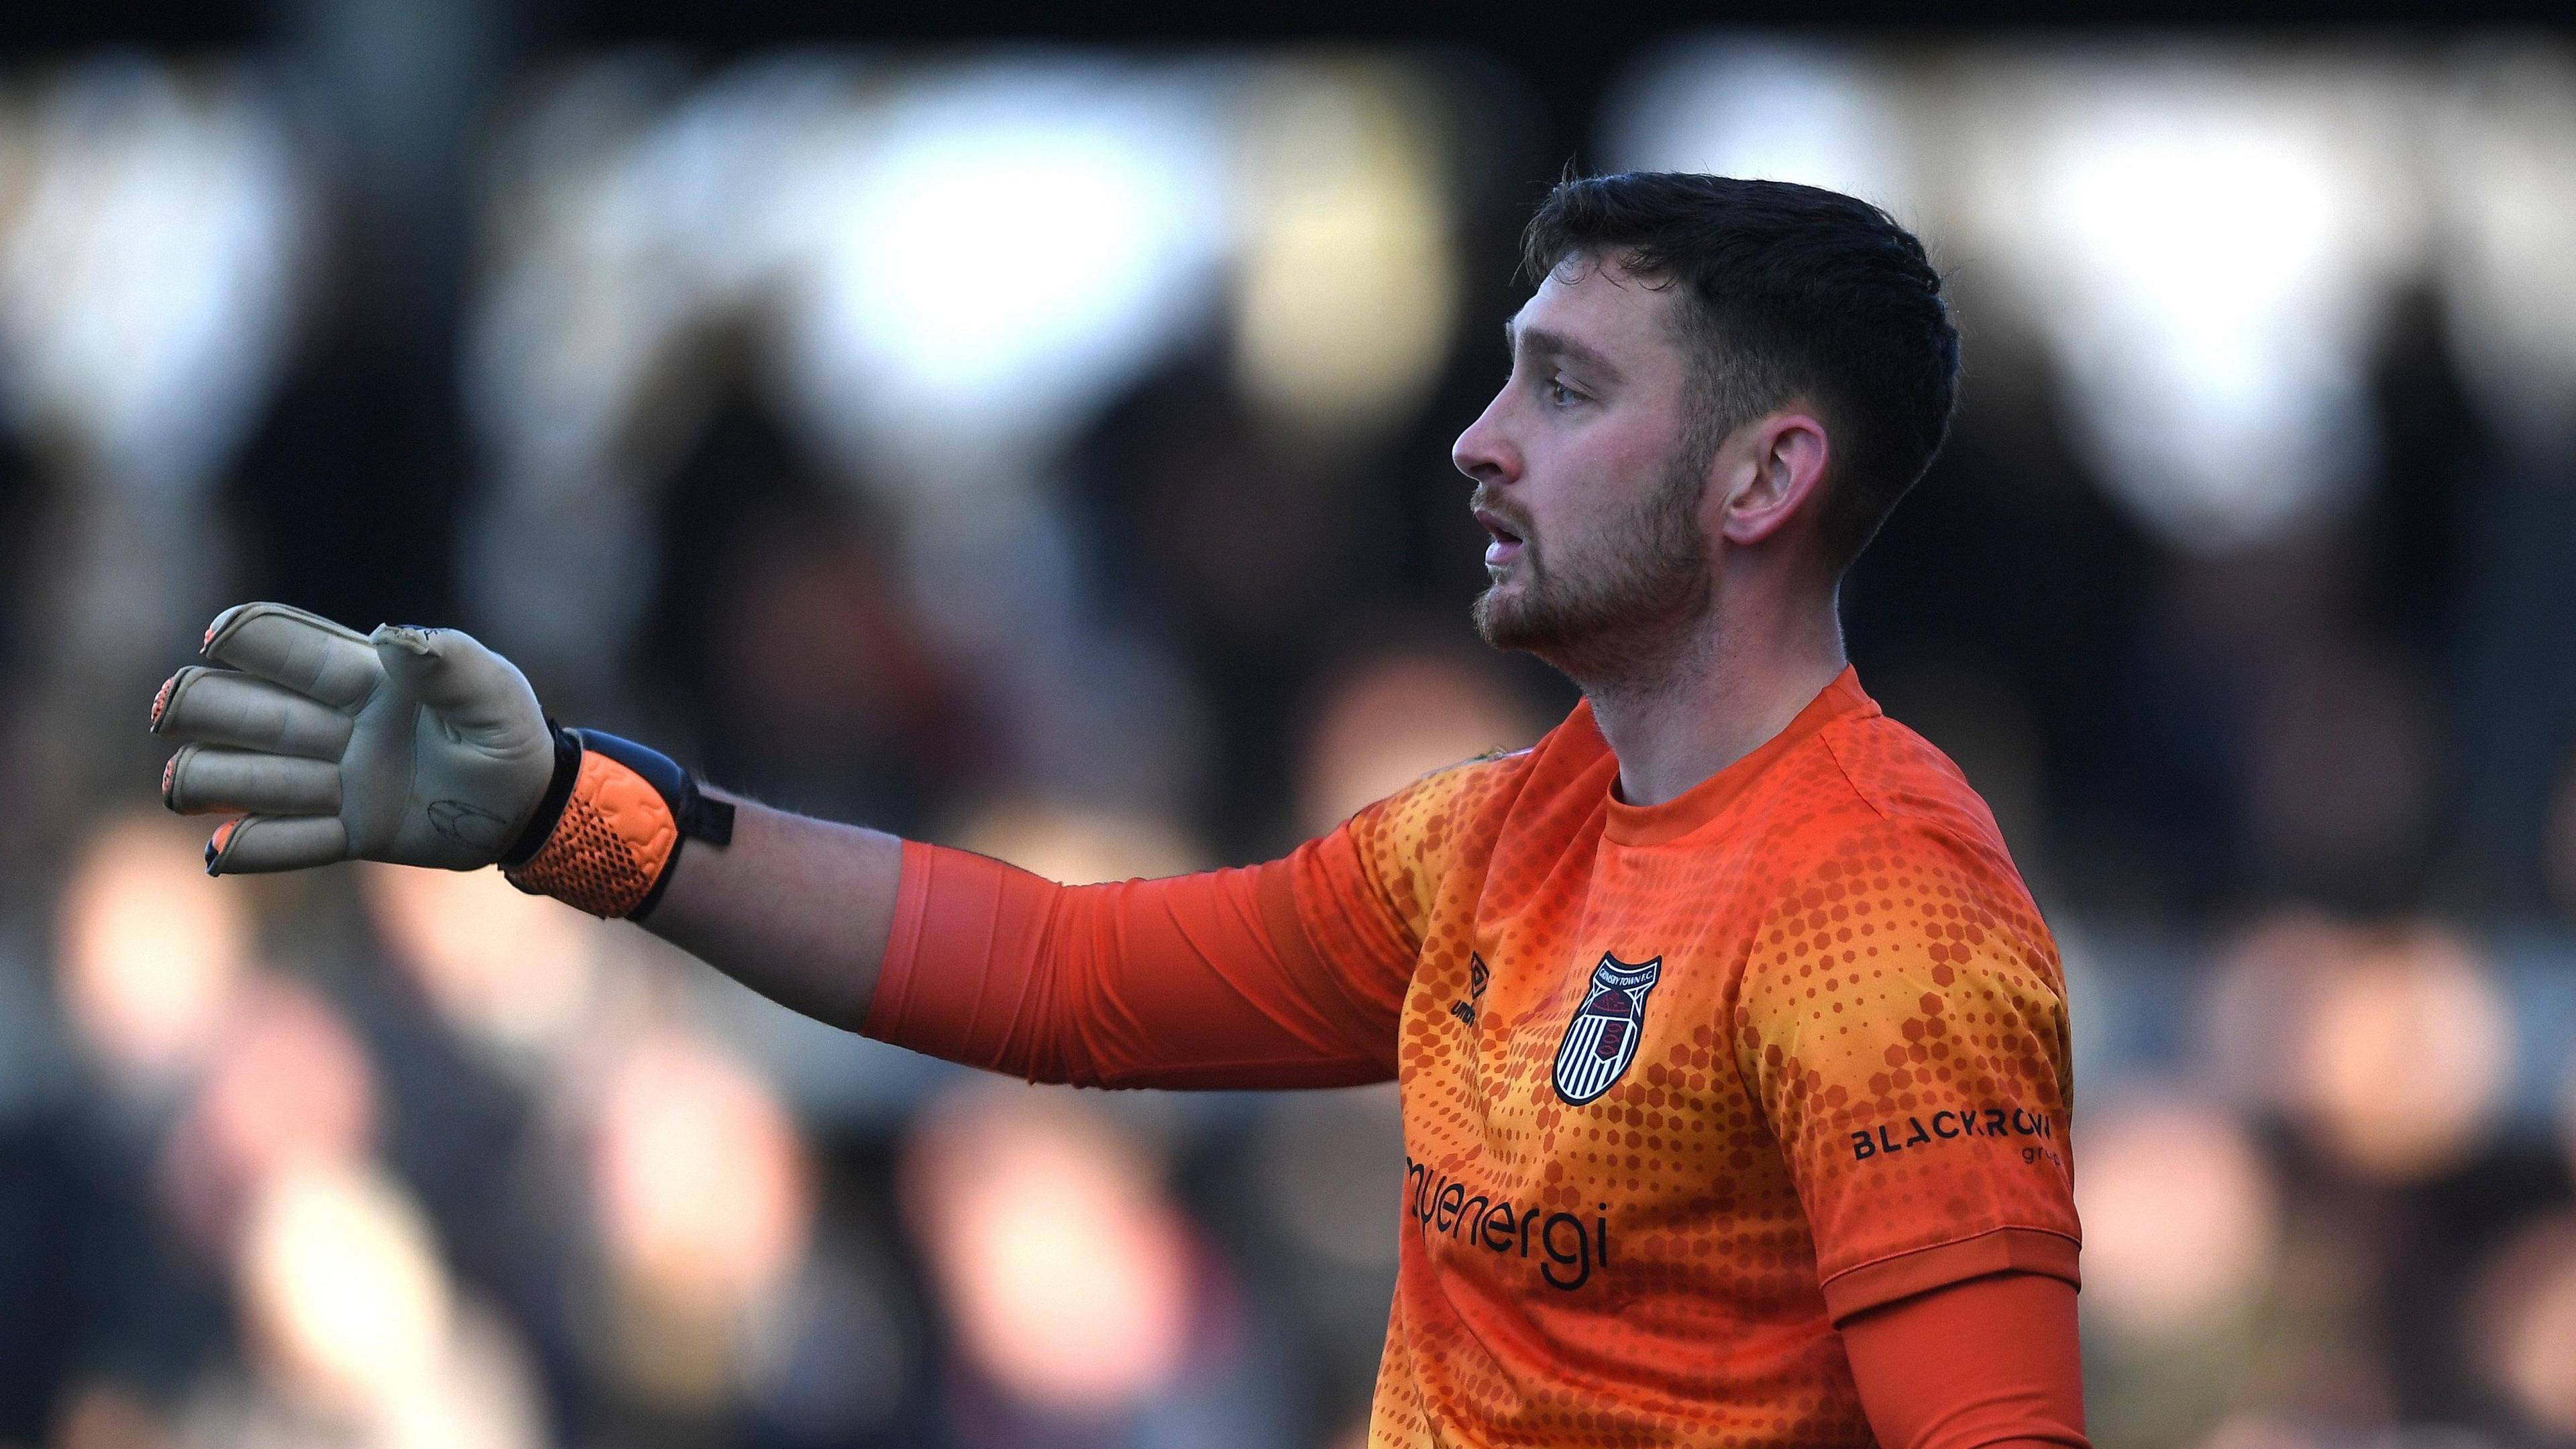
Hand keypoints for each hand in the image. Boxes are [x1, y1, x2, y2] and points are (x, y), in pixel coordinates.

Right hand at [152, 602, 556, 872]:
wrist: (531, 801)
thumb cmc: (508, 729)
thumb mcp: (492, 690)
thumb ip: (448, 661)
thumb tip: (392, 635)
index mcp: (367, 679)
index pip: (296, 650)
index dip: (252, 638)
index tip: (218, 636)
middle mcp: (340, 727)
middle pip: (253, 710)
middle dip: (205, 705)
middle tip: (169, 711)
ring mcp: (340, 781)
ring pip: (257, 776)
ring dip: (213, 777)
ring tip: (176, 788)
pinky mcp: (354, 832)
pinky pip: (294, 842)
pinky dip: (254, 848)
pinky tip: (215, 853)